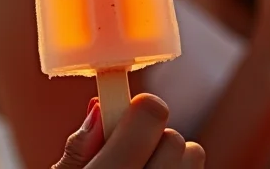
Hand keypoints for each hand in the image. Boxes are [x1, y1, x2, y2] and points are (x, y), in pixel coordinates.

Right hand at [54, 94, 205, 168]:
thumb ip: (76, 150)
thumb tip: (99, 107)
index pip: (149, 116)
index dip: (139, 110)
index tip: (130, 111)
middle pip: (175, 138)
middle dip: (153, 139)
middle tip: (131, 151)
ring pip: (194, 157)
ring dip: (172, 159)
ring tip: (145, 168)